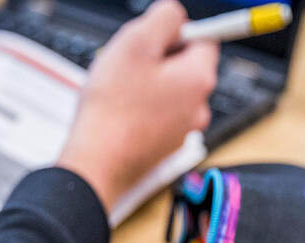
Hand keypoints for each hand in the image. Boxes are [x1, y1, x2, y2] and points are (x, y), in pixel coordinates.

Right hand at [56, 0, 218, 212]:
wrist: (98, 164)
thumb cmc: (114, 108)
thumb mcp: (136, 43)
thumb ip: (163, 19)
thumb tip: (175, 15)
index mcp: (199, 79)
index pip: (206, 39)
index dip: (176, 32)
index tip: (151, 38)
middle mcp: (198, 107)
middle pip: (186, 67)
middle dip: (158, 60)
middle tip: (127, 64)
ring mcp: (182, 131)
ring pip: (169, 92)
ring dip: (147, 85)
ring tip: (119, 92)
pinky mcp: (164, 148)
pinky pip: (157, 116)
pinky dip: (141, 110)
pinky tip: (119, 113)